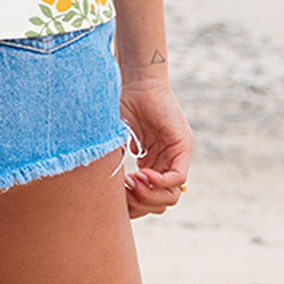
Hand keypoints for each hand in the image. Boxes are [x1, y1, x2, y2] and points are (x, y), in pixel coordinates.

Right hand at [119, 78, 192, 219]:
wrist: (133, 79)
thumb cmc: (119, 103)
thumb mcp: (113, 141)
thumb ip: (112, 163)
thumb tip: (100, 190)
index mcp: (149, 163)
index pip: (150, 199)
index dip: (134, 204)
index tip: (117, 194)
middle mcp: (165, 162)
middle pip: (162, 202)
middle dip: (141, 203)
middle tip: (126, 191)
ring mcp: (176, 155)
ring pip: (172, 195)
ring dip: (150, 195)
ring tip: (132, 182)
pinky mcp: (182, 145)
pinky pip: (178, 177)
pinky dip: (159, 181)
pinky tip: (141, 174)